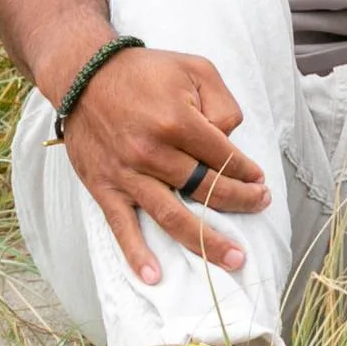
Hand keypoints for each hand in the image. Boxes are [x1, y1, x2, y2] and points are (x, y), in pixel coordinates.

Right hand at [60, 47, 270, 283]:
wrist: (86, 75)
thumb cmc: (147, 72)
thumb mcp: (196, 69)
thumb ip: (222, 103)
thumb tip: (229, 140)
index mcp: (177, 122)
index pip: (223, 158)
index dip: (246, 172)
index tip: (259, 181)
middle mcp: (153, 152)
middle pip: (206, 189)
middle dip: (239, 202)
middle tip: (260, 207)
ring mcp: (127, 174)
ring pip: (172, 215)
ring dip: (205, 241)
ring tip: (233, 258)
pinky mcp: (104, 187)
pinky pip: (122, 226)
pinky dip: (137, 253)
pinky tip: (154, 276)